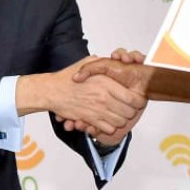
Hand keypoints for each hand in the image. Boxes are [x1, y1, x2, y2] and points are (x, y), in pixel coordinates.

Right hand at [17, 57, 146, 136]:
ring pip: (120, 122)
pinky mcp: (90, 120)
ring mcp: (97, 110)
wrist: (52, 91)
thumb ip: (102, 63)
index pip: (133, 98)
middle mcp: (104, 98)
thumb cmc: (68, 77)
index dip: (137, 101)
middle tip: (127, 109)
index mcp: (106, 83)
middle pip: (129, 112)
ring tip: (117, 115)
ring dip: (121, 120)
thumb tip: (114, 60)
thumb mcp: (87, 63)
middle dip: (131, 112)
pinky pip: (108, 129)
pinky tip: (107, 121)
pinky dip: (110, 127)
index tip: (135, 100)